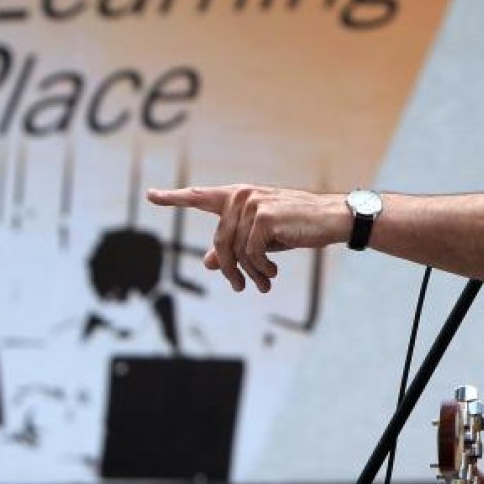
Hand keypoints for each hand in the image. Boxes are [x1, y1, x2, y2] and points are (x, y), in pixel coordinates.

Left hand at [147, 185, 349, 292]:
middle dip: (230, 270)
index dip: (174, 197)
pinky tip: (272, 272)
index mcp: (238, 197)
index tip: (151, 195)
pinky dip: (260, 268)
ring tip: (263, 283)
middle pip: (219, 242)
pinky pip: (250, 253)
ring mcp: (252, 204)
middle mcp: (241, 196)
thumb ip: (234, 247)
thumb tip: (206, 262)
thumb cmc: (297, 226)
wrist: (331, 219)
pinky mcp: (264, 216)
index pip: (200, 197)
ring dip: (249, 273)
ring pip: (235, 251)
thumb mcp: (262, 239)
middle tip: (240, 288)